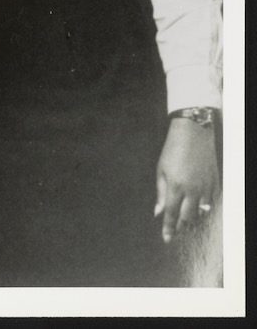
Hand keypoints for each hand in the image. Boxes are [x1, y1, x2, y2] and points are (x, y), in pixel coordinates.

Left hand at [153, 117, 219, 242]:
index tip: (166, 239)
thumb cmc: (172, 151)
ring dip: (192, 217)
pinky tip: (198, 206)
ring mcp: (206, 187)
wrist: (193, 134)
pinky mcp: (215, 183)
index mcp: (175, 187)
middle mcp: (192, 190)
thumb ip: (160, 193)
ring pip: (201, 212)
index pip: (171, 214)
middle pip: (187, 217)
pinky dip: (204, 207)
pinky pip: (211, 202)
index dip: (168, 228)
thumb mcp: (161, 170)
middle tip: (174, 227)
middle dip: (180, 224)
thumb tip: (157, 212)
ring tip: (185, 217)